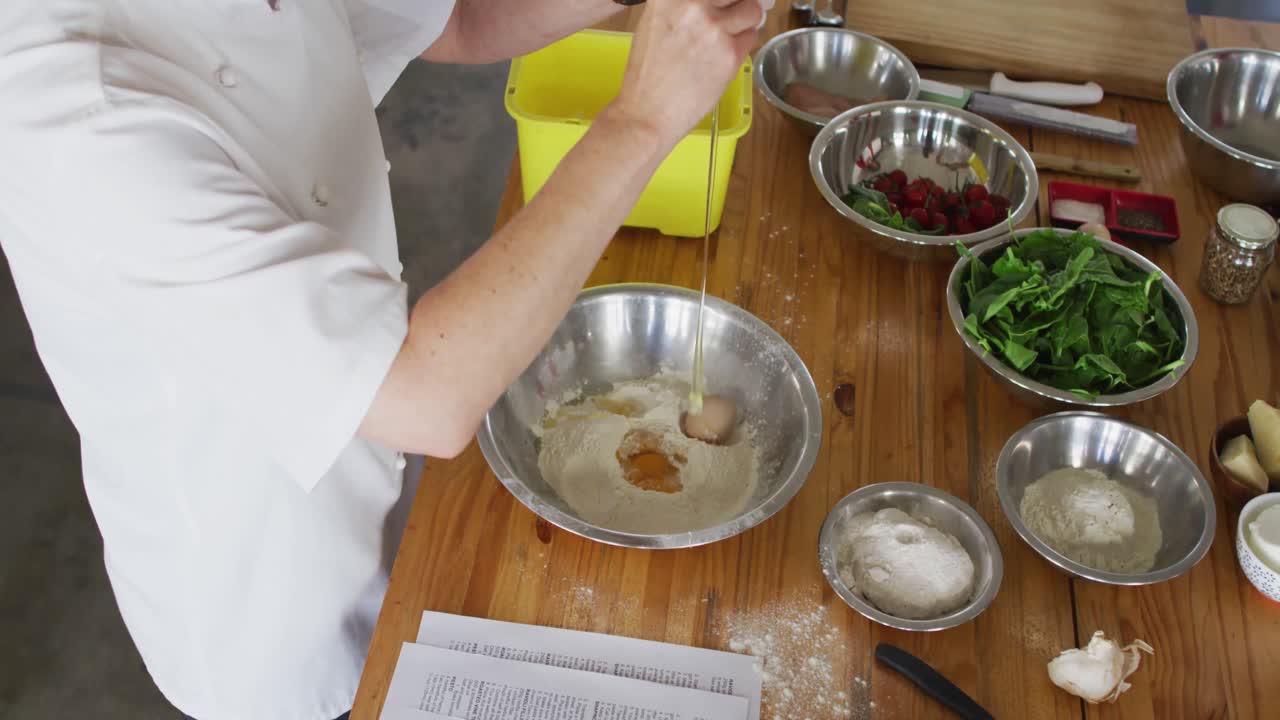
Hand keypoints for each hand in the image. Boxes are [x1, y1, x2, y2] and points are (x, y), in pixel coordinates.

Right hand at [609, 0, 770, 146]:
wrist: (647, 114)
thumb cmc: (649, 74)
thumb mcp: (656, 23)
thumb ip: (683, 5)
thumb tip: (716, 1)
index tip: (723, 3)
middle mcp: (693, 4)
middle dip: (737, 2)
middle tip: (731, 14)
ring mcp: (714, 27)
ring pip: (752, 10)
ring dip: (745, 21)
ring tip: (728, 37)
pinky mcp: (730, 53)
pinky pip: (751, 37)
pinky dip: (743, 45)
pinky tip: (723, 57)